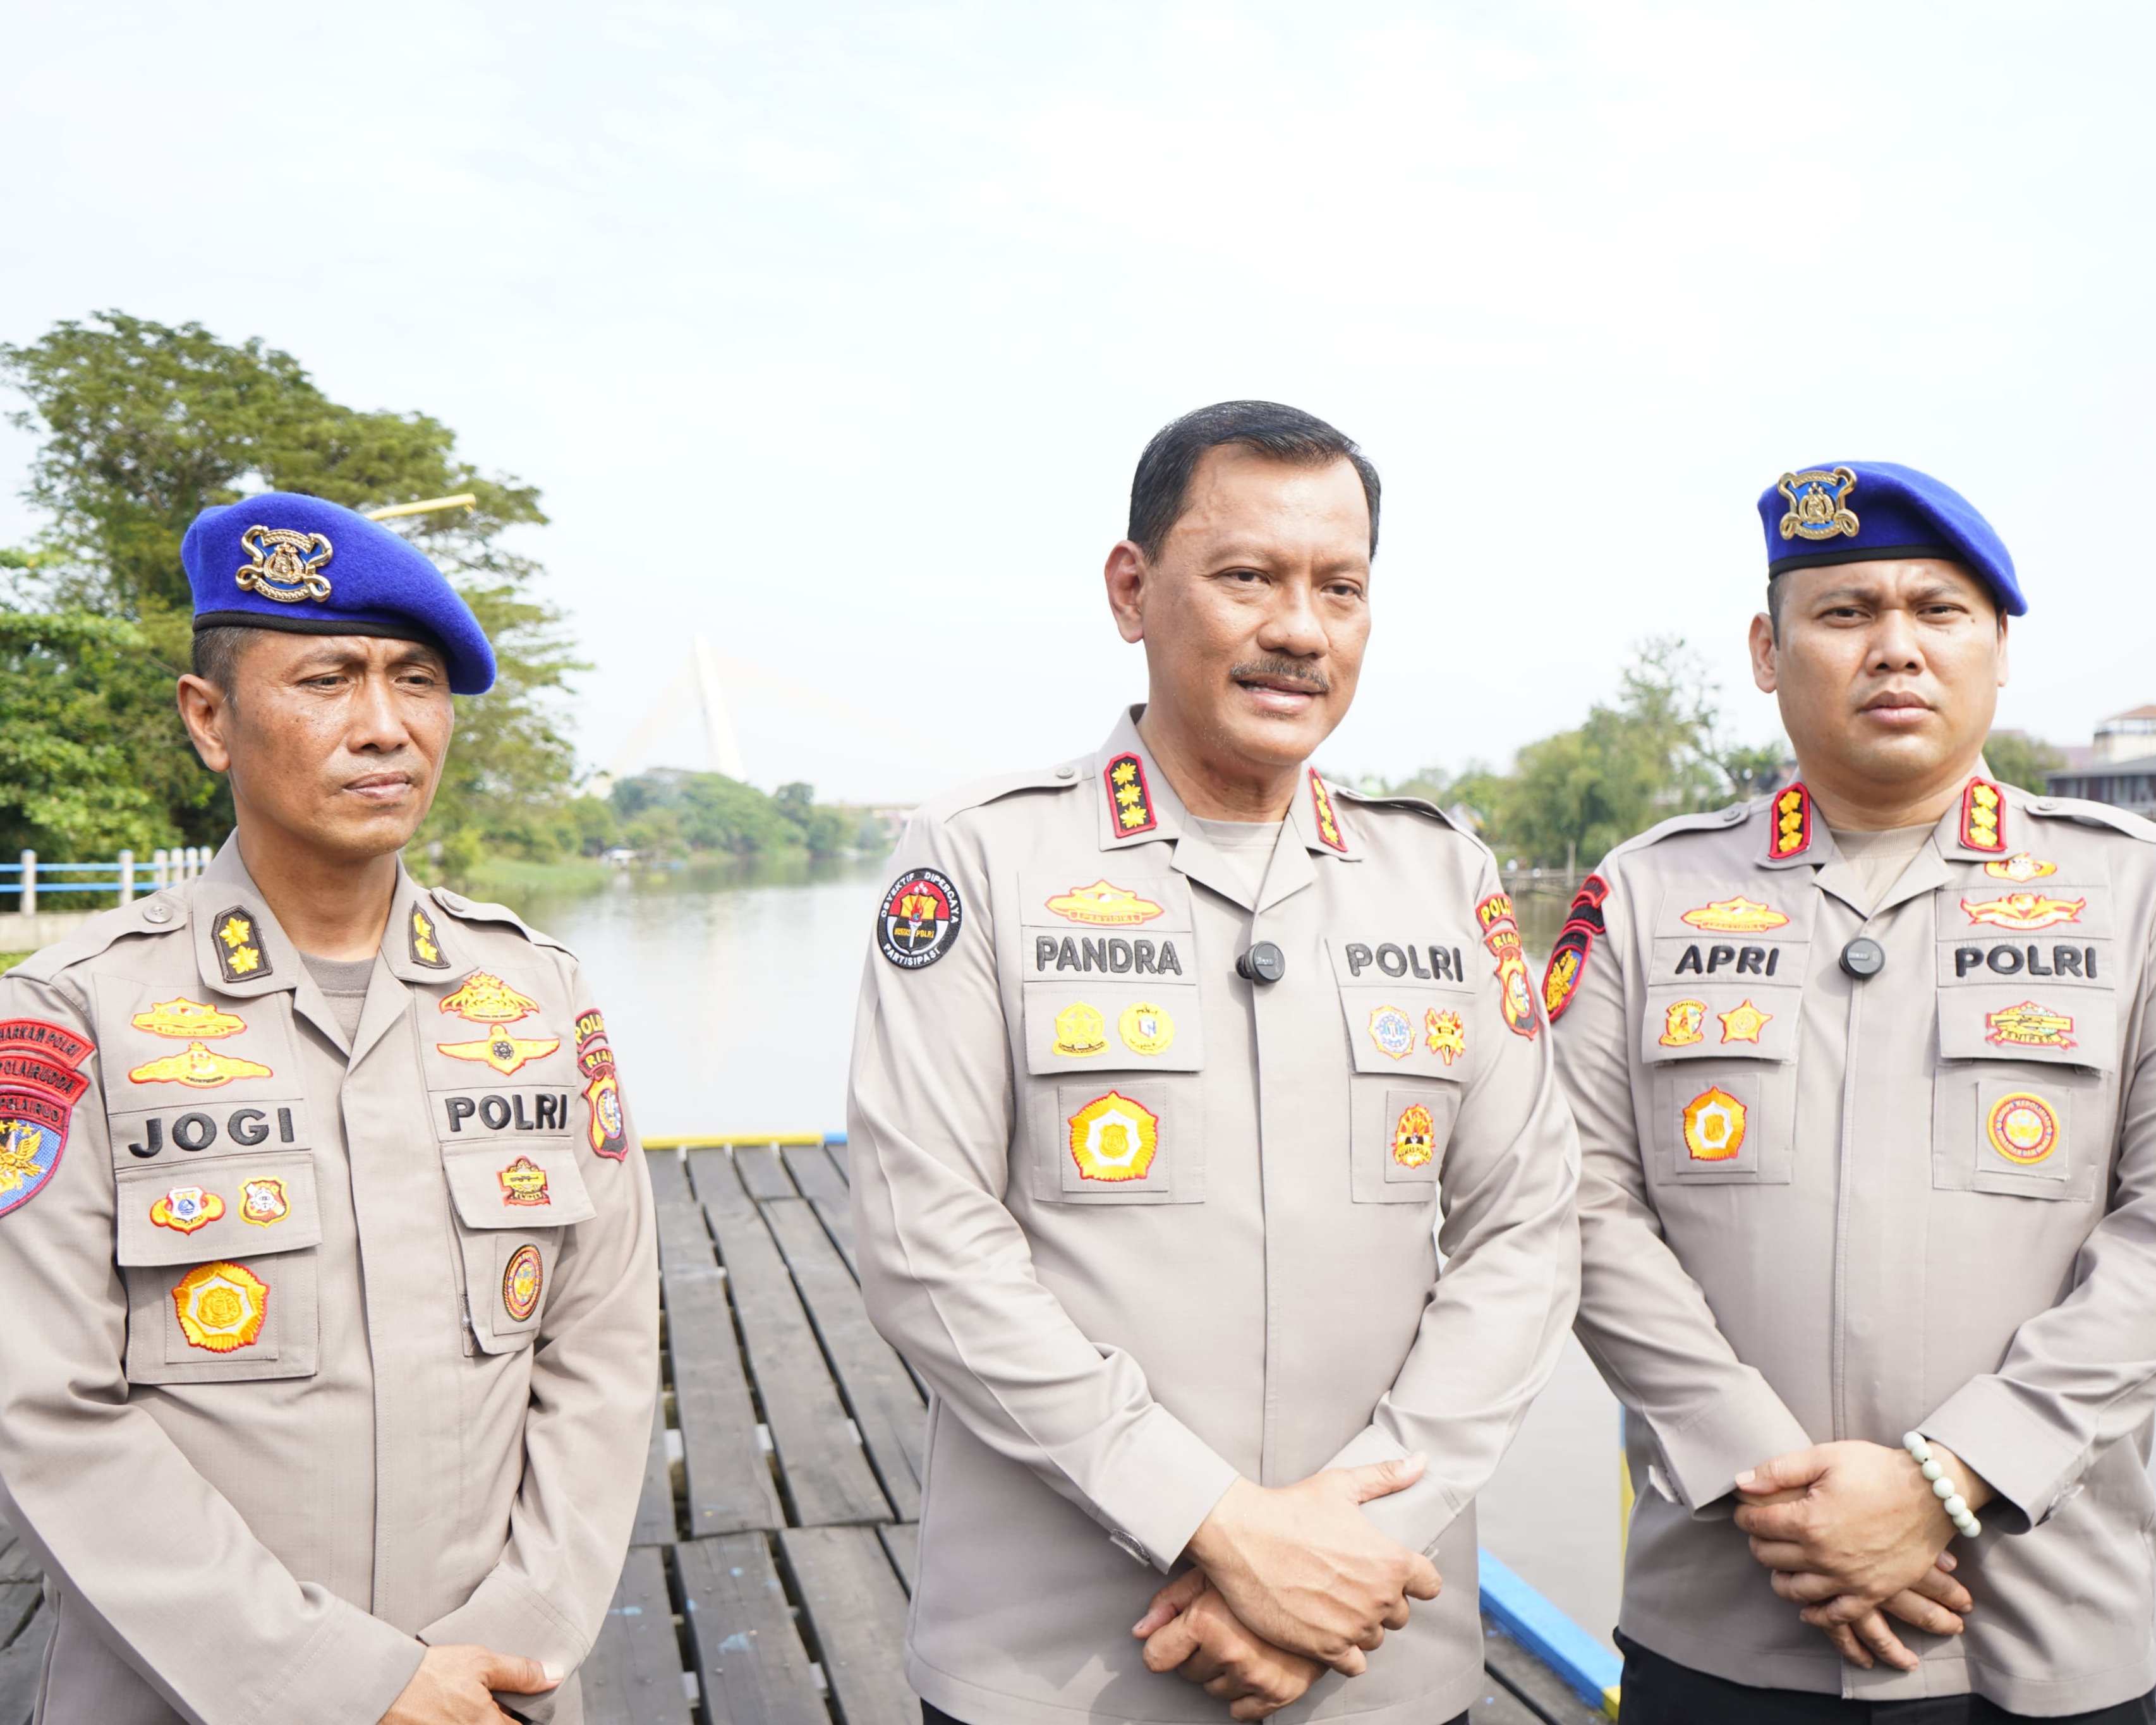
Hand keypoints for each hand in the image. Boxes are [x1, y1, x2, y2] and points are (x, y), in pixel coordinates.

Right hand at [380, 1646, 561, 1724]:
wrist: (384, 1687)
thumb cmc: (432, 1673)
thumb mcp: (481, 1662)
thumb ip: (521, 1672)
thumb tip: (555, 1676)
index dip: (527, 1717)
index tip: (520, 1706)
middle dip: (503, 1718)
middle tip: (496, 1702)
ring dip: (485, 1718)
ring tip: (469, 1702)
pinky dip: (464, 1719)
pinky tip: (457, 1709)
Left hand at [1134, 1570, 1323, 1720]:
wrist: (1319, 1587)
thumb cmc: (1261, 1573)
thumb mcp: (1208, 1575)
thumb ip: (1170, 1602)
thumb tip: (1140, 1631)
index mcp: (1207, 1621)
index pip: (1156, 1657)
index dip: (1162, 1645)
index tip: (1173, 1637)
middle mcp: (1230, 1652)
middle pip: (1186, 1673)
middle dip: (1197, 1653)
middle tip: (1220, 1627)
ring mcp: (1256, 1676)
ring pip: (1213, 1691)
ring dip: (1221, 1671)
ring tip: (1241, 1640)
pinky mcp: (1279, 1693)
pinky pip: (1241, 1710)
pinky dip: (1243, 1693)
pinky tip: (1253, 1663)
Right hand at [1183, 1455, 1441, 1676]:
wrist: (1242, 1536)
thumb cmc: (1291, 1508)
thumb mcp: (1341, 1485)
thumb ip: (1386, 1477)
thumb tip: (1421, 1461)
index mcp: (1391, 1561)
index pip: (1430, 1585)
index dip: (1413, 1579)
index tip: (1390, 1572)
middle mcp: (1379, 1598)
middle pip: (1400, 1614)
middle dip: (1381, 1602)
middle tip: (1351, 1585)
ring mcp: (1353, 1626)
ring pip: (1375, 1639)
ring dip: (1361, 1627)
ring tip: (1334, 1606)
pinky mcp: (1325, 1648)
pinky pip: (1354, 1665)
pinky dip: (1344, 1652)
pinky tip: (1326, 1631)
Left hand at [1734, 1441, 1991, 1668]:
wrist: (1932, 1494)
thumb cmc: (1878, 1470)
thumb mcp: (1825, 1457)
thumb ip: (1778, 1470)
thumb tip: (1740, 1483)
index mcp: (1808, 1521)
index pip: (1757, 1525)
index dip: (1745, 1515)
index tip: (1745, 1510)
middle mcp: (1824, 1556)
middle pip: (1769, 1557)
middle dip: (1759, 1541)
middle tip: (1762, 1531)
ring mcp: (1848, 1579)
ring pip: (1794, 1590)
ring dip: (1779, 1577)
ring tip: (1779, 1564)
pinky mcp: (1872, 1592)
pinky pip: (1836, 1615)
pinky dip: (1817, 1614)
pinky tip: (1807, 1607)